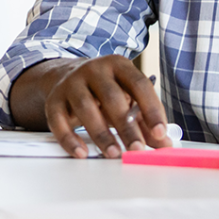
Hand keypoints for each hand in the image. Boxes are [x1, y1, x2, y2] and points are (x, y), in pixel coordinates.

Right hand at [11, 56, 172, 158]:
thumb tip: (165, 143)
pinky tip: (81, 152)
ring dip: (101, 133)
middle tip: (137, 149)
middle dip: (126, 126)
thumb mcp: (127, 98)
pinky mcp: (54, 99)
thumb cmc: (104, 91)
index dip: (151, 109)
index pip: (139, 84)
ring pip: (85, 107)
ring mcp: (72, 82)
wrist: (67, 76)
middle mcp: (94, 70)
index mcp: (118, 65)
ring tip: (114, 153)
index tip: (160, 133)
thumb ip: (145, 121)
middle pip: (111, 97)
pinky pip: (58, 119)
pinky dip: (69, 138)